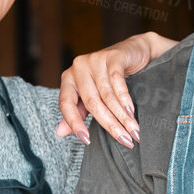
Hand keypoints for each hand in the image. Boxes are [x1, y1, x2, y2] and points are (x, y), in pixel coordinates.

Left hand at [55, 32, 174, 145]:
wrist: (133, 52)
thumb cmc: (109, 77)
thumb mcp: (91, 94)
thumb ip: (78, 112)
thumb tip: (60, 133)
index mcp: (68, 78)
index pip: (66, 104)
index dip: (75, 124)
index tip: (87, 141)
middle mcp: (78, 67)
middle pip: (92, 102)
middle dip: (109, 124)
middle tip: (124, 140)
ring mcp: (95, 59)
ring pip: (107, 95)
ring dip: (122, 116)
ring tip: (133, 131)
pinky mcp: (112, 56)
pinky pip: (117, 81)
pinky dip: (125, 99)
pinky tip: (132, 112)